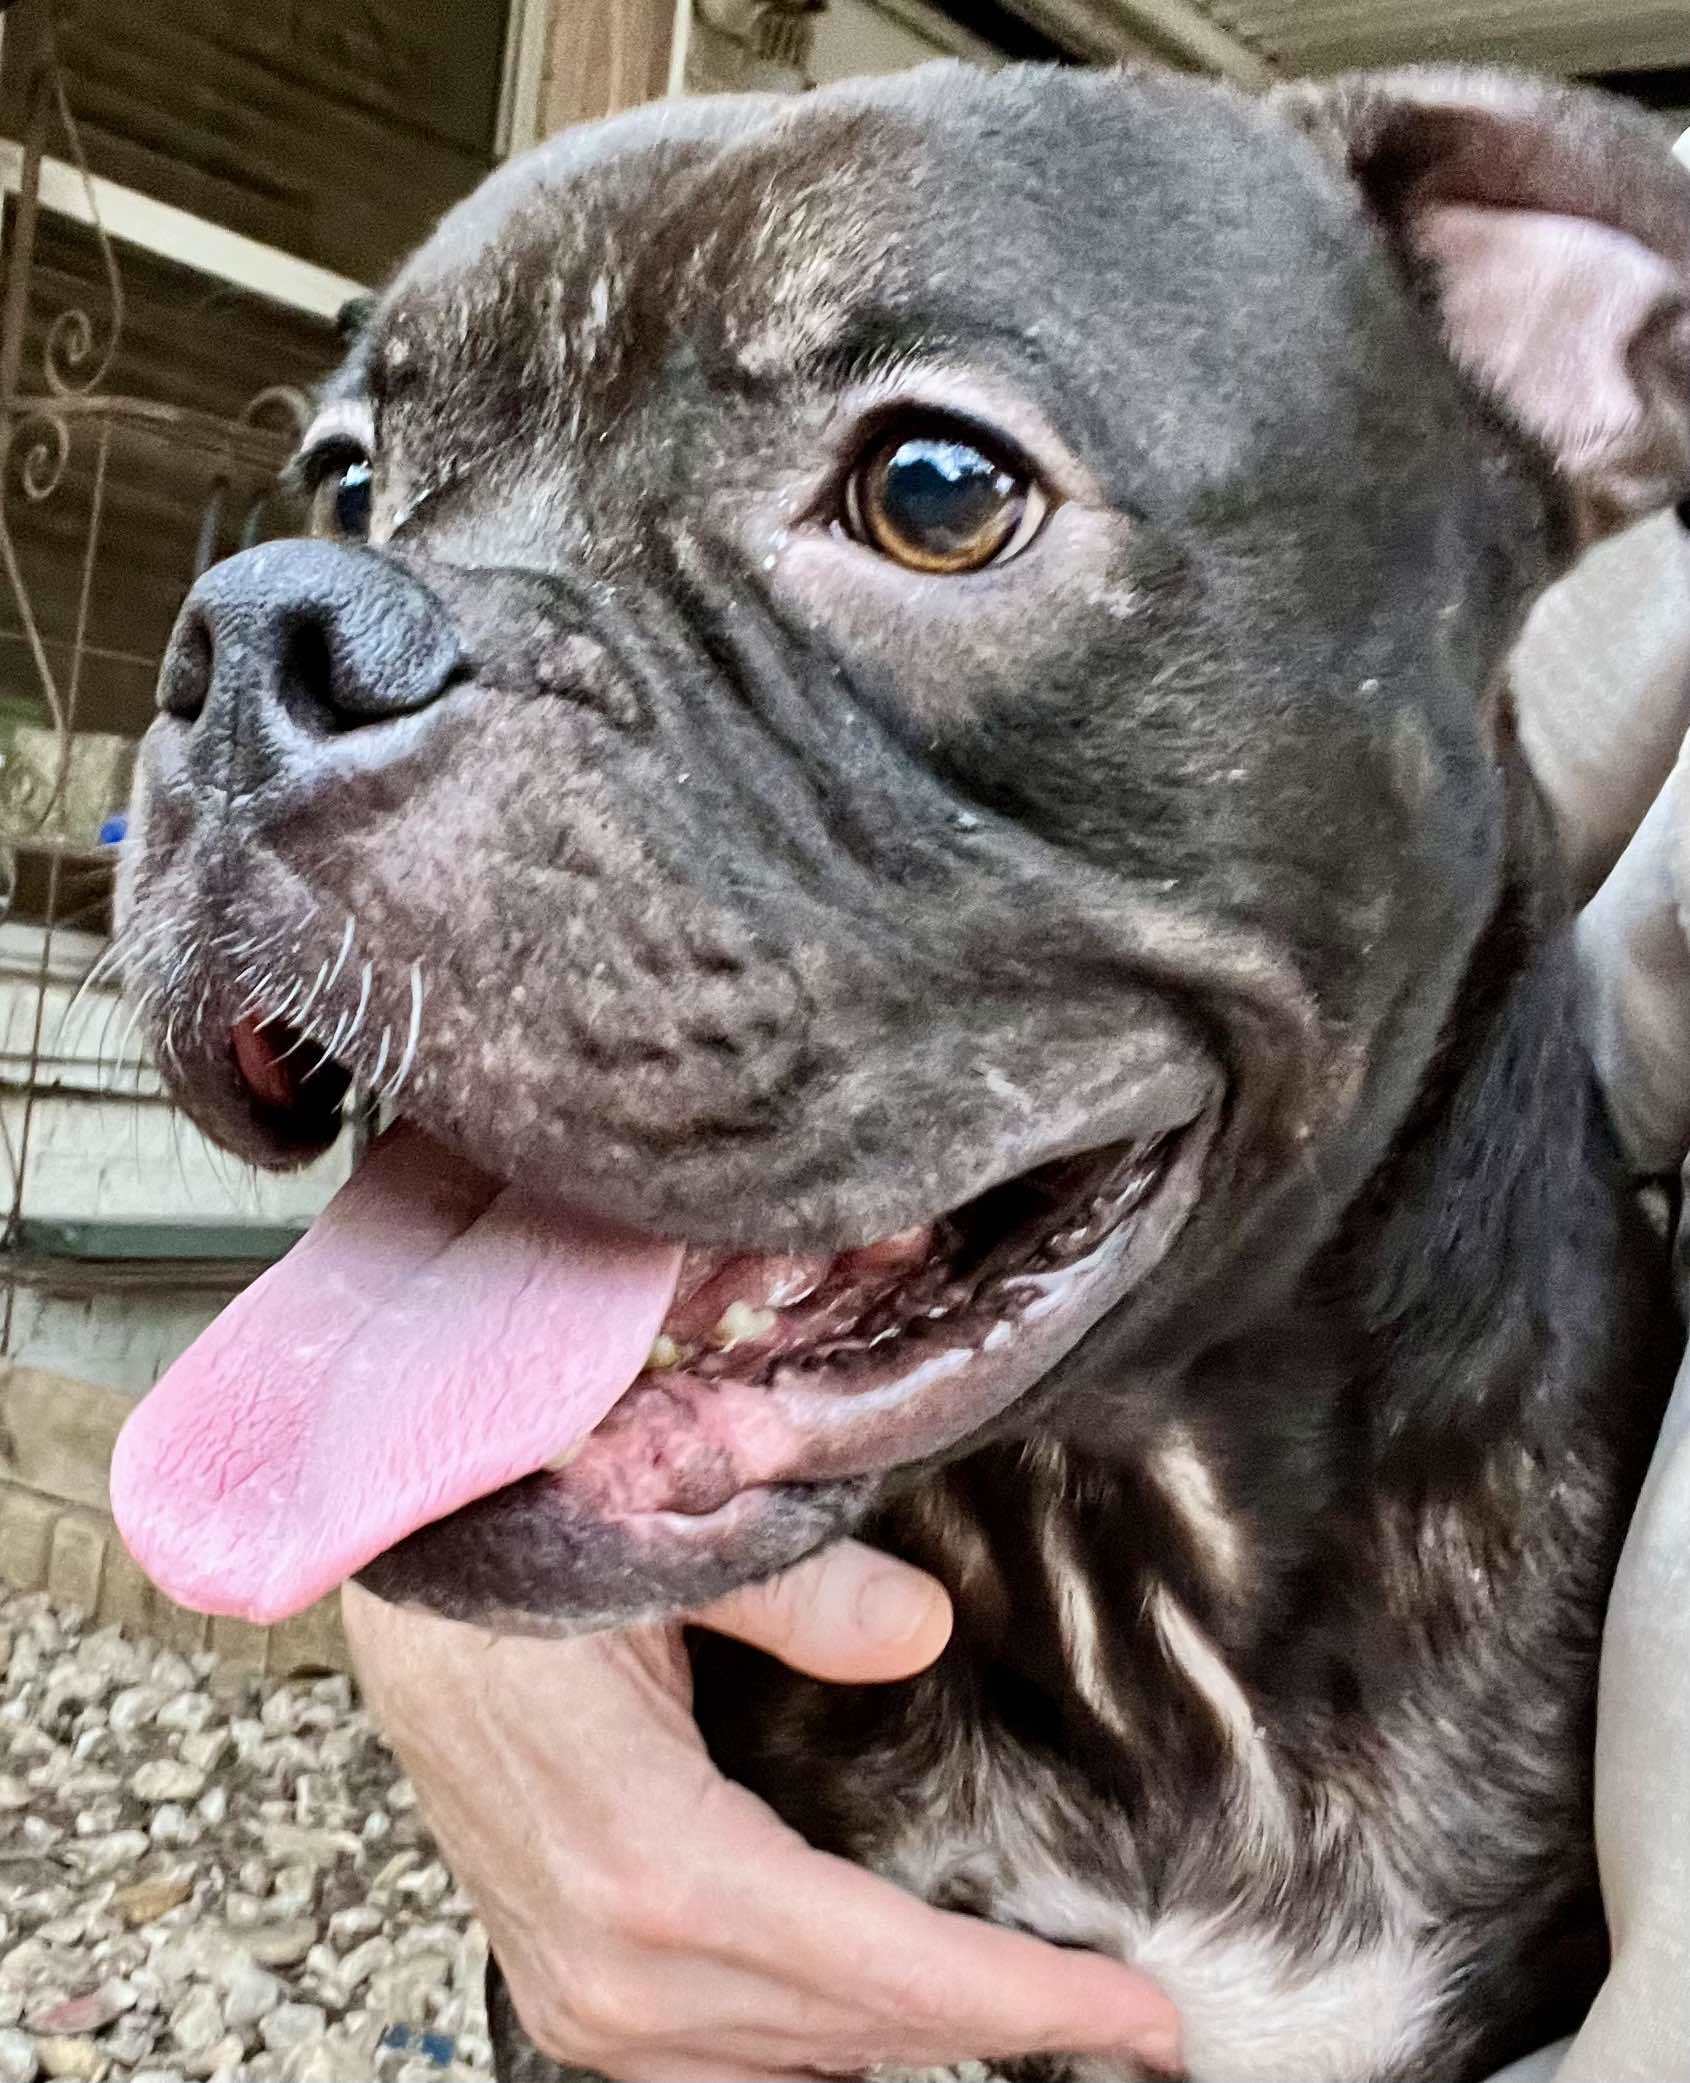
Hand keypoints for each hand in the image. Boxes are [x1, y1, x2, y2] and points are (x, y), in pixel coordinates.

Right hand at [343, 1544, 1181, 2081]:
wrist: (392, 1593)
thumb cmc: (517, 1568)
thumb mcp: (658, 1556)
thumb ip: (797, 1600)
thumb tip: (923, 1628)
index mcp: (654, 1864)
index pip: (880, 1968)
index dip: (1021, 1998)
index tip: (1141, 2018)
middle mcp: (615, 1963)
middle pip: (850, 2032)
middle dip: (995, 2025)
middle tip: (1122, 2019)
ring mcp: (579, 1989)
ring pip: (787, 2065)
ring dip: (907, 2038)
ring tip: (1027, 2009)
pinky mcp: (564, 1982)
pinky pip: (717, 2062)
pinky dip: (815, 2044)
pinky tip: (876, 2009)